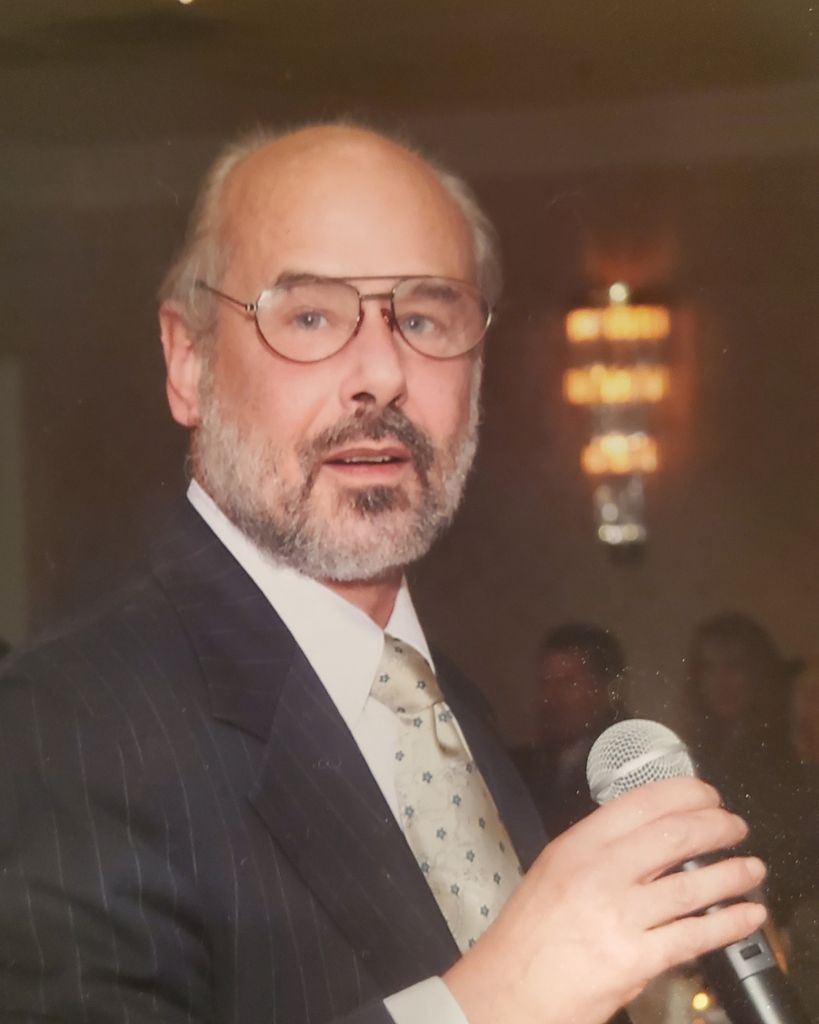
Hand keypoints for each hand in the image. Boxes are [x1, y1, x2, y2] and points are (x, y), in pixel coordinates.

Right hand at [443, 777, 765, 1023]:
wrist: (509, 988)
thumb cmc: (529, 935)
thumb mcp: (555, 871)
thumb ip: (600, 853)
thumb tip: (653, 841)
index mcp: (577, 846)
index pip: (641, 803)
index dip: (685, 794)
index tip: (708, 795)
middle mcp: (598, 873)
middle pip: (674, 836)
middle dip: (716, 826)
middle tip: (734, 827)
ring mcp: (618, 916)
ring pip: (691, 885)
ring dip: (732, 874)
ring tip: (751, 869)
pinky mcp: (635, 960)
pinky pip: (694, 935)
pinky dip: (729, 923)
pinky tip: (746, 916)